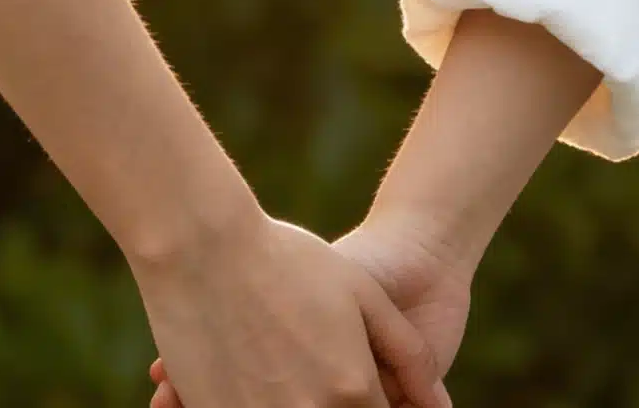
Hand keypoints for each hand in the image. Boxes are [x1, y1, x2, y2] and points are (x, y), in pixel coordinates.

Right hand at [134, 216, 451, 407]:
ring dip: (297, 407)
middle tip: (317, 370)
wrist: (202, 245)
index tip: (363, 385)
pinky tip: (251, 389)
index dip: (380, 405)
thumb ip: (410, 354)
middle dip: (338, 406)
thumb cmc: (286, 259)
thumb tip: (436, 405)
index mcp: (353, 388)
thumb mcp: (364, 296)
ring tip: (288, 378)